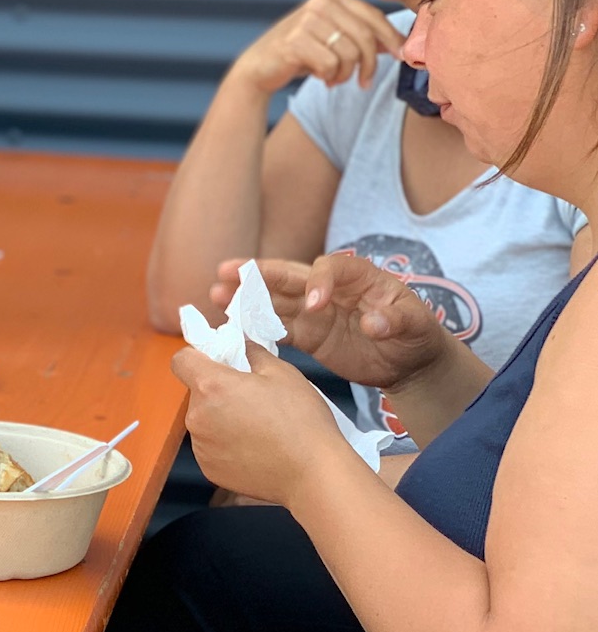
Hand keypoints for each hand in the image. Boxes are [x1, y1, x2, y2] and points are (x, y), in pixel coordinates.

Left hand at [172, 341, 353, 507]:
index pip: (181, 361)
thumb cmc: (301, 420)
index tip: (218, 362)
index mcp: (211, 387)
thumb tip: (240, 345)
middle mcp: (197, 417)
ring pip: (204, 420)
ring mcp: (200, 446)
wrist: (312, 473)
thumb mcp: (282, 372)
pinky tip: (255, 447)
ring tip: (258, 426)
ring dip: (221, 417)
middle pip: (197, 392)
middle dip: (218, 390)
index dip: (197, 357)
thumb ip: (252, 353)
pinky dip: (226, 443)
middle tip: (252, 396)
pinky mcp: (208, 468)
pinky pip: (210, 446)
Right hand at [211, 254, 453, 390]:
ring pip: (275, 300)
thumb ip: (395, 320)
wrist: (409, 362)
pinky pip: (276, 328)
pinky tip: (230, 326)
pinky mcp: (307, 335)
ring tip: (215, 294)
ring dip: (245, 297)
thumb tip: (373, 322)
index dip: (318, 282)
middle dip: (258, 273)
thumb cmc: (417, 335)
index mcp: (358, 278)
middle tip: (226, 271)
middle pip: (289, 276)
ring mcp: (315, 313)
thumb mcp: (415, 325)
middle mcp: (330, 290)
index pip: (329, 269)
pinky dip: (254, 328)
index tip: (314, 305)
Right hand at [225, 0, 404, 95]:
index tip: (401, 57)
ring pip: (349, 53)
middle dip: (370, 64)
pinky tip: (322, 79)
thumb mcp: (332, 38)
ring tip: (335, 79)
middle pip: (364, 36)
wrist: (258, 68)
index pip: (373, 16)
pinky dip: (330, 77)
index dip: (391, 38)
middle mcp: (319, 2)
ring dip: (347, 74)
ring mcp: (306, 20)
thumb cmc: (300, 53)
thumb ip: (361, 35)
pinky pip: (330, 64)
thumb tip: (399, 43)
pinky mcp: (295, 41)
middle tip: (365, 82)